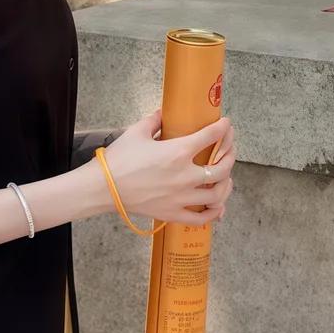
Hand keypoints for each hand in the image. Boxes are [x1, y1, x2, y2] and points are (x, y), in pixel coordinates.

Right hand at [99, 107, 234, 224]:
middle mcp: (185, 176)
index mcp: (178, 152)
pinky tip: (218, 206)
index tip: (226, 125)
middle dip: (230, 155)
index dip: (223, 128)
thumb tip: (163, 114)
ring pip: (217, 194)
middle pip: (222, 167)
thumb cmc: (119, 158)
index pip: (211, 137)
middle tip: (228, 149)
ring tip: (227, 178)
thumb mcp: (137, 132)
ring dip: (226, 184)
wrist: (103, 187)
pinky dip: (214, 212)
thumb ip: (155, 121)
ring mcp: (181, 198)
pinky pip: (201, 218)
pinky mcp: (173, 214)